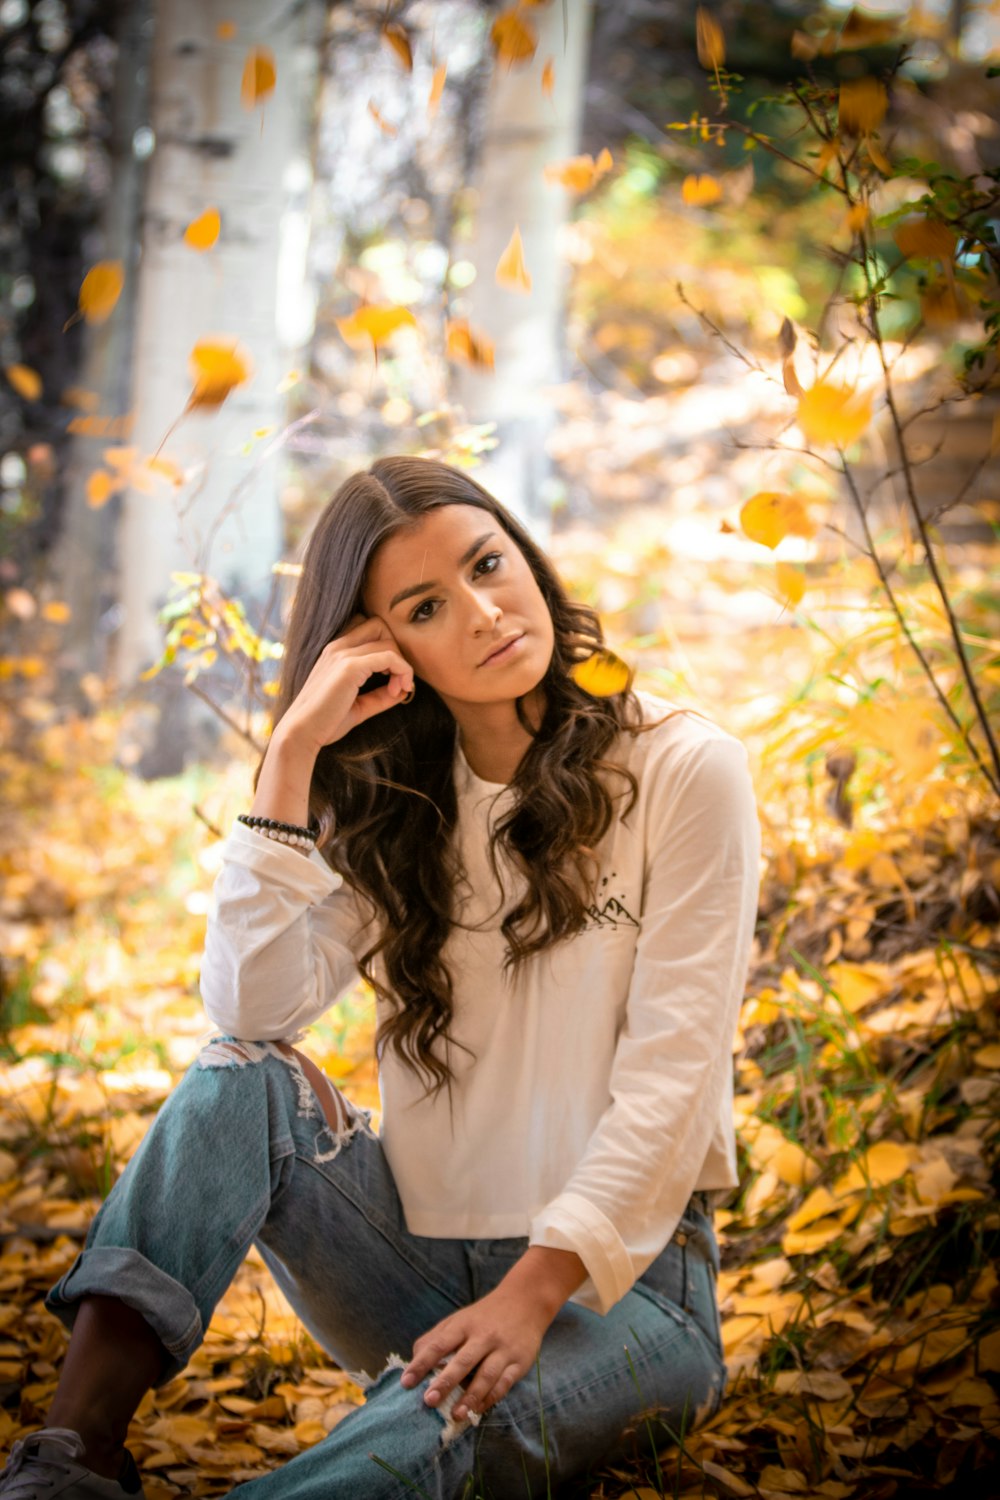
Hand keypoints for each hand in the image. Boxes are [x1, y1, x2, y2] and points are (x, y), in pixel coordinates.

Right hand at [277, 611, 413, 755]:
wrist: (301, 734)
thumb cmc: (324, 724)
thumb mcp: (358, 707)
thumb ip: (379, 697)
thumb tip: (404, 690)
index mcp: (334, 652)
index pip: (368, 630)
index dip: (385, 649)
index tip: (391, 680)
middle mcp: (337, 647)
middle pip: (379, 626)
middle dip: (395, 649)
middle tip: (396, 681)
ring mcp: (342, 654)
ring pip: (388, 641)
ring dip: (401, 664)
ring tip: (397, 689)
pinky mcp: (350, 667)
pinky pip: (390, 656)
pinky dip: (403, 671)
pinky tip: (398, 691)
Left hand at [399, 1282, 553, 1421]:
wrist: (525, 1301)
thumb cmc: (483, 1316)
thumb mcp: (458, 1320)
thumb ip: (436, 1339)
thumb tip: (414, 1363)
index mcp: (464, 1324)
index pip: (439, 1344)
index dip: (422, 1363)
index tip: (406, 1382)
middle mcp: (484, 1336)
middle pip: (463, 1361)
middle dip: (446, 1382)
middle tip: (429, 1401)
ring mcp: (503, 1350)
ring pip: (486, 1376)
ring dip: (470, 1397)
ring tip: (454, 1414)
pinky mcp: (519, 1362)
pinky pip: (504, 1384)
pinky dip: (490, 1399)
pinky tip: (477, 1410)